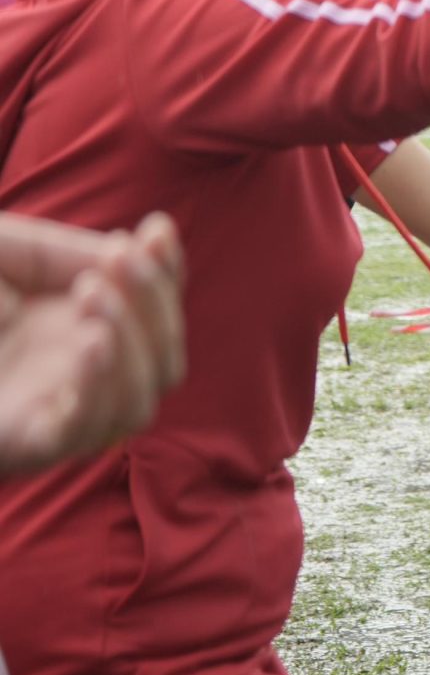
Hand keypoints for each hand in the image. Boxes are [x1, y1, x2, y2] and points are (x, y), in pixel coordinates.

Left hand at [0, 212, 185, 475]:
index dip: (168, 274)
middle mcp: (71, 380)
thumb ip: (65, 254)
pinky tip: (90, 339)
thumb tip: (128, 254)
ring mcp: (51, 415)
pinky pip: (87, 431)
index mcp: (70, 333)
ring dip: (136, 344)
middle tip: (116, 256)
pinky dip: (105, 386)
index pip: (152, 314)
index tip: (154, 229)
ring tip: (93, 293)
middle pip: (164, 360)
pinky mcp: (24, 445)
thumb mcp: (4, 254)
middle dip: (155, 304)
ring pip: (139, 403)